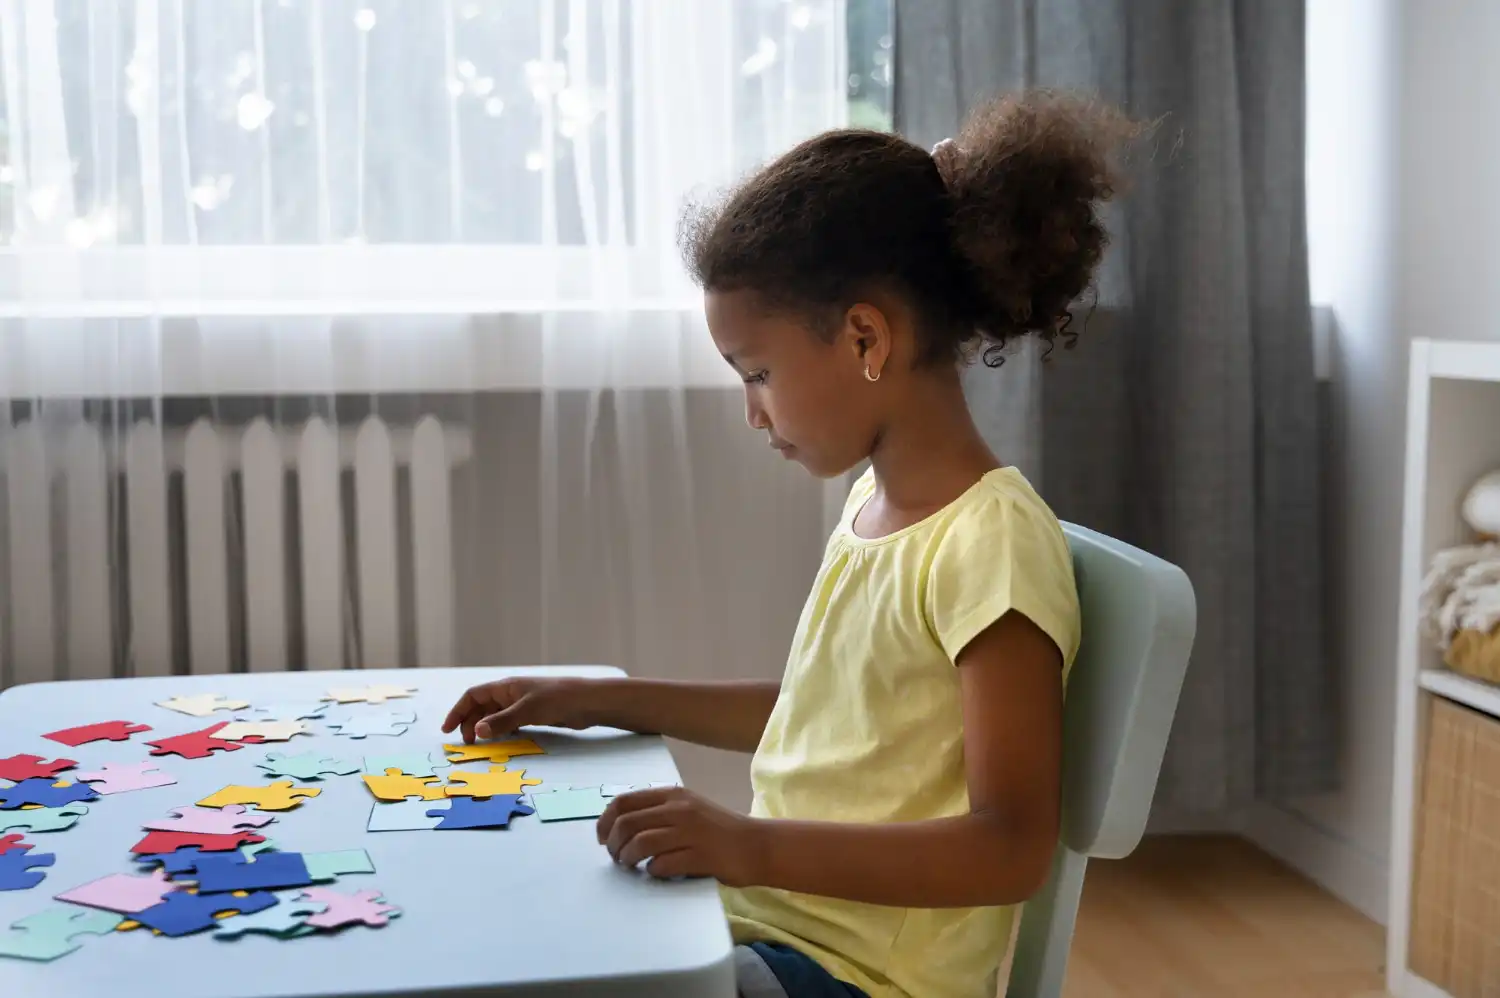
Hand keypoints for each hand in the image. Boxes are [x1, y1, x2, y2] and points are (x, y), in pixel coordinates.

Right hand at [440, 677, 609, 742]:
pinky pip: (509, 722)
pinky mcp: (534, 714)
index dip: (458, 711)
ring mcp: (522, 704)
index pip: (473, 696)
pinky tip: (501, 741)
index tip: (447, 730)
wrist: (588, 702)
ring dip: (485, 728)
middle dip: (470, 723)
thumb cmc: (558, 699)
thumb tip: (478, 732)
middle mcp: (511, 694)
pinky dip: (501, 731)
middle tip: (467, 743)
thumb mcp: (528, 711)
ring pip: (495, 716)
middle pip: (481, 707)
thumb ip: (502, 722)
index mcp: (506, 687)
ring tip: (480, 745)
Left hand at [597, 786, 765, 885]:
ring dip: (627, 859)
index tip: (601, 837)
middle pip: (627, 823)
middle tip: (615, 857)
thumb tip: (622, 825)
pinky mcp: (699, 856)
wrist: (757, 845)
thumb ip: (660, 811)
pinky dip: (652, 871)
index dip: (605, 821)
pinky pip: (661, 865)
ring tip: (630, 866)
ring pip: (640, 843)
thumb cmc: (720, 830)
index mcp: (673, 795)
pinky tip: (656, 873)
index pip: (624, 802)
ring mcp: (690, 832)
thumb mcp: (689, 809)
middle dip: (612, 843)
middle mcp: (679, 809)